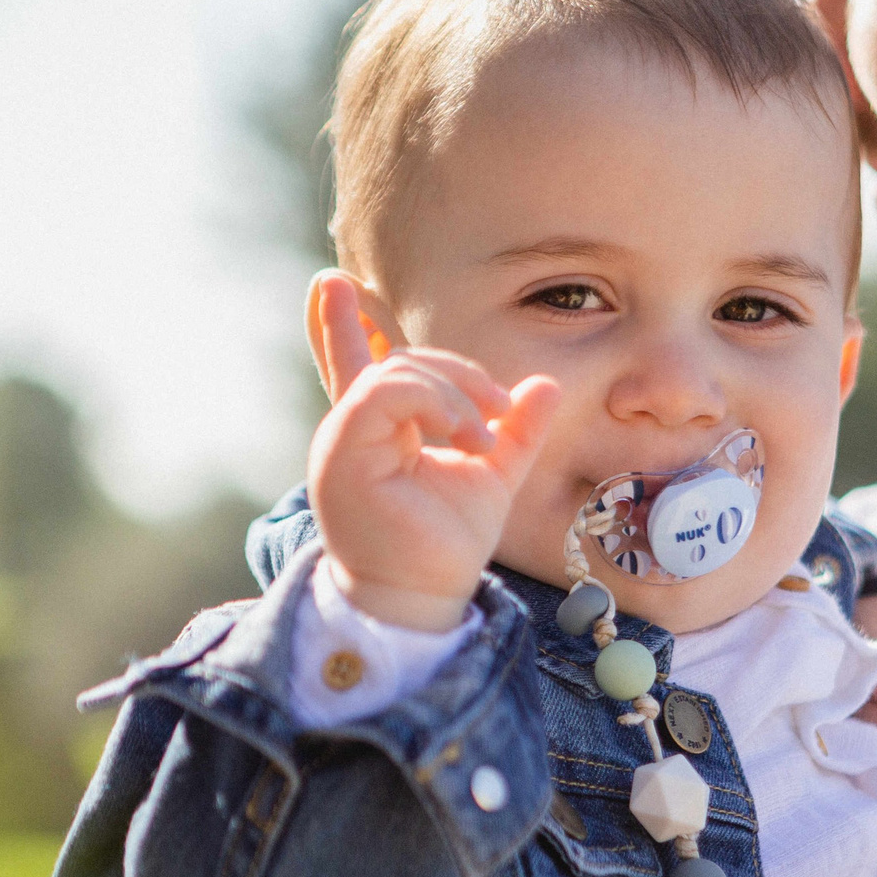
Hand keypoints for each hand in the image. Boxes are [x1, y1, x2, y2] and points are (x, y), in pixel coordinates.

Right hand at [308, 274, 558, 630]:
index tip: (331, 281)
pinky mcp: (343, 453)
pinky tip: (464, 435)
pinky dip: (434, 403)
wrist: (425, 595)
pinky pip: (384, 393)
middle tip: (498, 409)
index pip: (357, 363)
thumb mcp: (494, 472)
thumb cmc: (449, 542)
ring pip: (396, 371)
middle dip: (457, 371)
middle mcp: (354, 429)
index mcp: (379, 430)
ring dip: (453, 393)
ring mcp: (343, 439)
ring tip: (482, 437)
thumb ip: (516, 429)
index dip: (343, 325)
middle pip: (399, 361)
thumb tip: (546, 384)